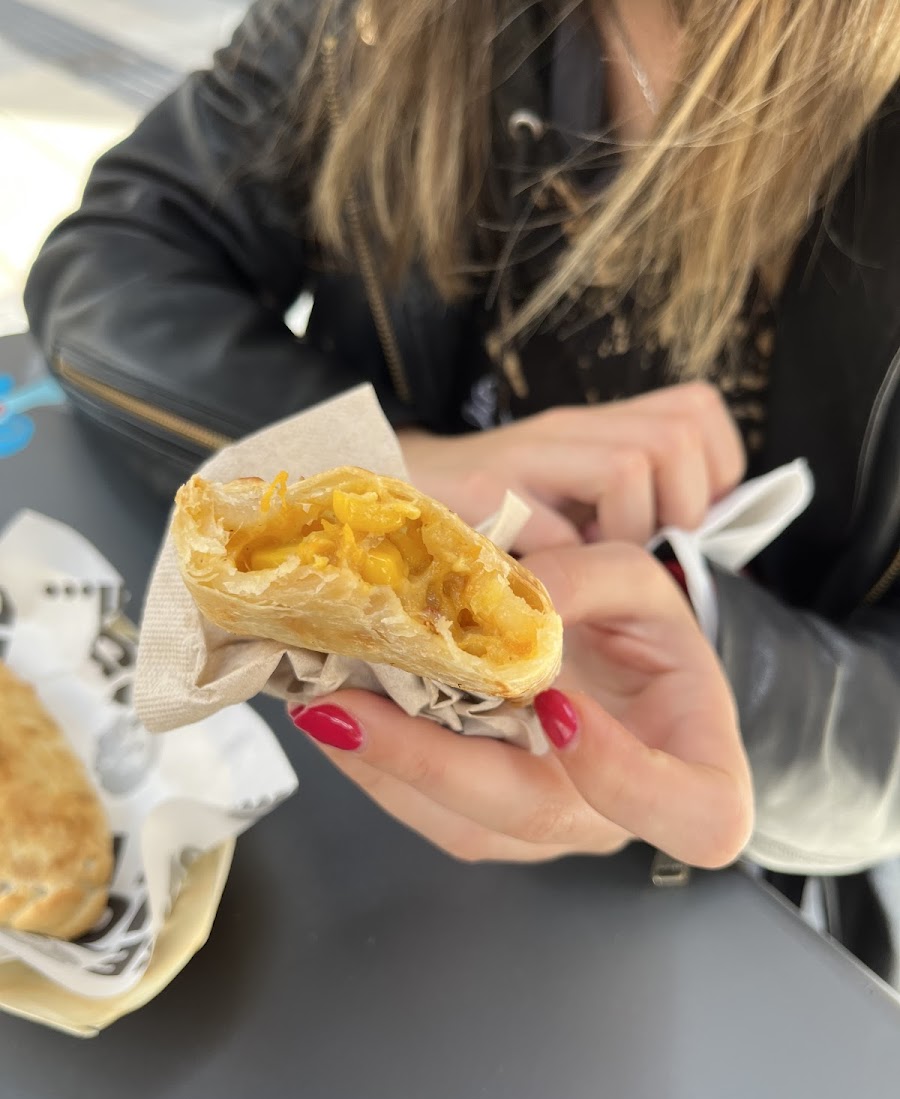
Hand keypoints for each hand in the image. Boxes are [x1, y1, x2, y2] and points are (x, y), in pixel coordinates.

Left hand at [288, 543, 752, 868]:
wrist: (611, 671)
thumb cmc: (643, 637)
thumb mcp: (639, 587)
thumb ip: (589, 579)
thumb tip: (514, 594)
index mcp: (694, 777)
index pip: (691, 816)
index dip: (625, 777)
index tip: (557, 705)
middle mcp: (613, 821)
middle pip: (533, 817)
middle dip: (433, 762)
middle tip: (348, 708)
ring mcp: (545, 834)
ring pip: (464, 826)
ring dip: (385, 765)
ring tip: (322, 704)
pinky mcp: (486, 827)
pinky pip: (429, 813)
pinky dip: (376, 764)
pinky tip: (336, 716)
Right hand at [399, 382, 744, 553]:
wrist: (372, 506)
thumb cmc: (475, 521)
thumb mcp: (556, 505)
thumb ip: (615, 509)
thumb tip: (685, 540)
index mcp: (592, 430)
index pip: (695, 411)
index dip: (715, 471)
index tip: (681, 522)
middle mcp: (565, 430)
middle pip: (678, 434)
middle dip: (681, 508)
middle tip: (641, 550)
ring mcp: (524, 456)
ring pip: (633, 466)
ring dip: (628, 534)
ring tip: (590, 564)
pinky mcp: (483, 491)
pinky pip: (563, 530)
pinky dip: (570, 568)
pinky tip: (547, 585)